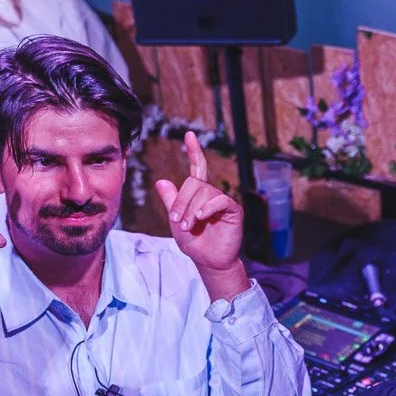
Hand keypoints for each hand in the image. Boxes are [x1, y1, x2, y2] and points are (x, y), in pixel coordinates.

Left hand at [154, 131, 247, 293]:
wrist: (208, 261)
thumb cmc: (194, 243)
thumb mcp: (175, 220)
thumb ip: (171, 201)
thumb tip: (161, 181)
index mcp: (198, 194)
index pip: (198, 167)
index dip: (194, 151)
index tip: (189, 135)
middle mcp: (212, 194)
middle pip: (194, 182)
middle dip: (181, 201)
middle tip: (177, 221)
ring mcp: (223, 201)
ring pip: (203, 192)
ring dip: (191, 209)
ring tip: (188, 225)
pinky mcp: (233, 210)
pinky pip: (219, 200)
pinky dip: (206, 208)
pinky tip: (200, 218)